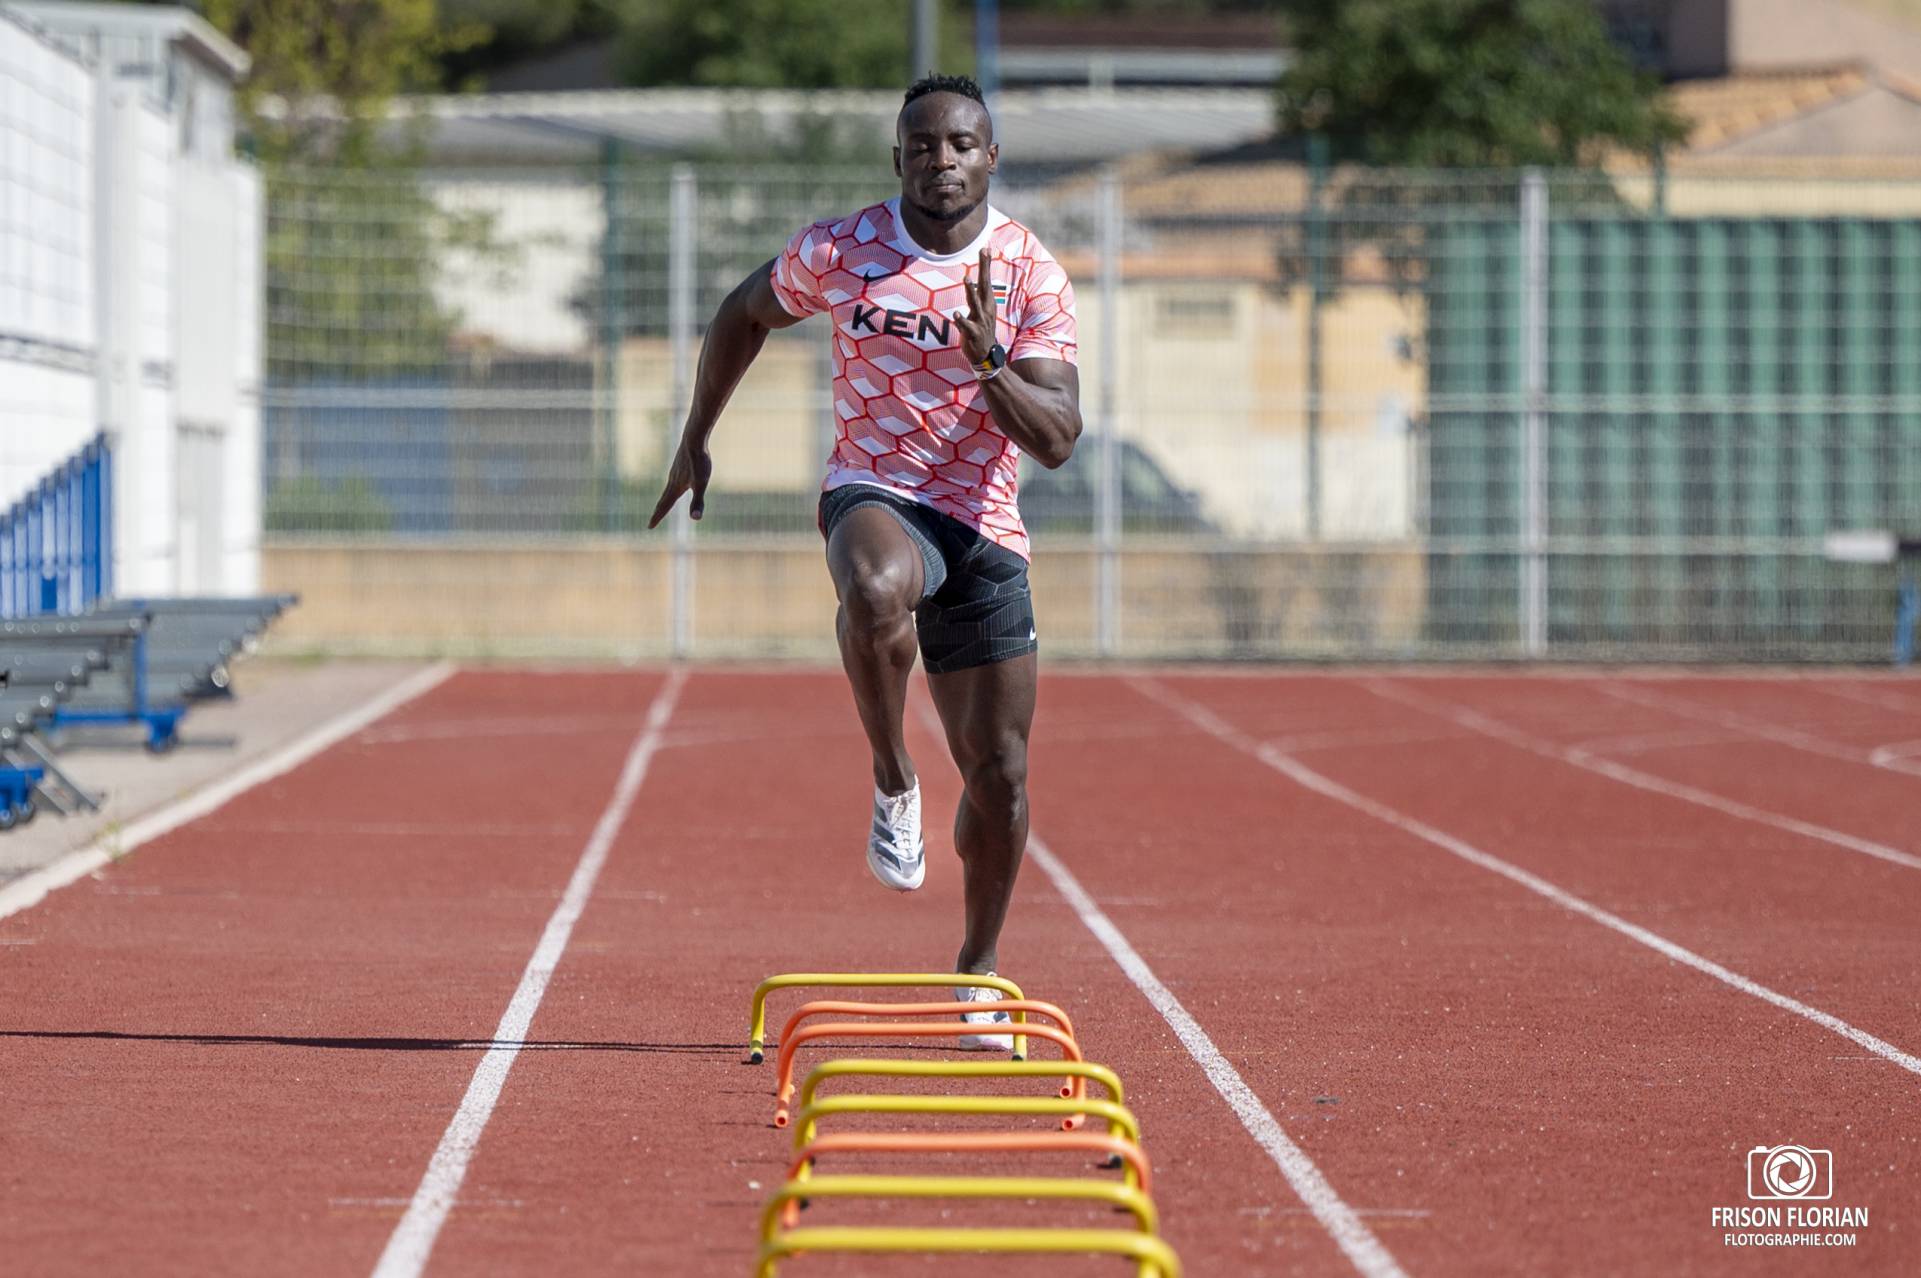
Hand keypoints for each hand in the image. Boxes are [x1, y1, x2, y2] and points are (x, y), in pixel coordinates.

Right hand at [648, 439, 711, 526]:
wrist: (693, 439)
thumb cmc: (698, 461)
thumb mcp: (701, 483)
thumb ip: (698, 502)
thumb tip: (695, 519)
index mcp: (676, 487)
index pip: (665, 506)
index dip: (657, 517)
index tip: (650, 527)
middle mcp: (672, 481)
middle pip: (664, 500)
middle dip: (658, 512)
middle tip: (652, 521)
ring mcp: (675, 472)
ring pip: (668, 490)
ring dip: (664, 500)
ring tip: (662, 506)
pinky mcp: (679, 465)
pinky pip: (673, 481)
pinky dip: (670, 489)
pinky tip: (675, 484)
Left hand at [951, 246, 996, 366]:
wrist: (986, 357)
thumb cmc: (980, 331)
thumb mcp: (981, 311)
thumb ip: (976, 296)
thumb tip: (971, 280)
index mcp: (987, 304)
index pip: (986, 280)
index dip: (986, 265)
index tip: (986, 248)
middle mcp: (985, 310)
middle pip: (985, 286)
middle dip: (984, 268)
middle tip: (984, 252)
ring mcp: (980, 322)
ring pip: (975, 303)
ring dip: (971, 291)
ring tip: (967, 278)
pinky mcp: (973, 334)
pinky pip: (966, 326)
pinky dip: (961, 320)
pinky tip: (956, 314)